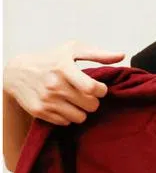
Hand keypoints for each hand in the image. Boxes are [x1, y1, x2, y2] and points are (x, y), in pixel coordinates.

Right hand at [3, 41, 123, 125]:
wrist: (16, 72)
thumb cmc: (50, 59)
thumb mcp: (72, 50)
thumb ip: (98, 54)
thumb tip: (122, 55)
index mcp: (64, 68)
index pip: (93, 88)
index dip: (102, 90)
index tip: (99, 88)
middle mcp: (54, 85)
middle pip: (91, 106)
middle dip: (92, 101)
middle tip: (86, 95)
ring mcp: (46, 100)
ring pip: (80, 118)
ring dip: (81, 110)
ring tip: (75, 100)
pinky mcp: (39, 111)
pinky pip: (66, 123)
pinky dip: (67, 116)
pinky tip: (63, 105)